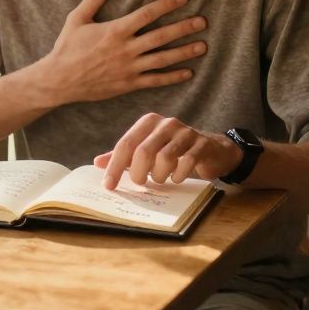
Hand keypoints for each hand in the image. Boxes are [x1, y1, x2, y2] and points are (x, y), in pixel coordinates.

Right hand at [35, 0, 207, 105]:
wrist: (59, 80)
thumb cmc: (67, 48)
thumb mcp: (76, 20)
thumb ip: (93, 0)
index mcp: (115, 30)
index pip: (147, 14)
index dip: (167, 4)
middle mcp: (126, 49)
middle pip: (161, 36)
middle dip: (184, 27)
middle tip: (203, 21)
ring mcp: (129, 68)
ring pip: (163, 59)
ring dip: (184, 52)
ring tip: (202, 46)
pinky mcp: (128, 84)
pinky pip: (155, 80)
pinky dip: (172, 77)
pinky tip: (187, 72)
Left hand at [92, 113, 242, 188]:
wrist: (211, 150)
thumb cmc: (173, 151)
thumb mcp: (146, 150)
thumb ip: (124, 156)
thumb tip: (97, 163)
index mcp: (148, 122)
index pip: (126, 144)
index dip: (115, 167)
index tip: (108, 186)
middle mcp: (166, 123)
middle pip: (143, 151)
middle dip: (138, 173)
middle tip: (140, 183)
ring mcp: (186, 132)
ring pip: (164, 158)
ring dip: (159, 176)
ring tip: (160, 178)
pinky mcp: (202, 144)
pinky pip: (186, 163)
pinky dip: (178, 175)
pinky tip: (176, 177)